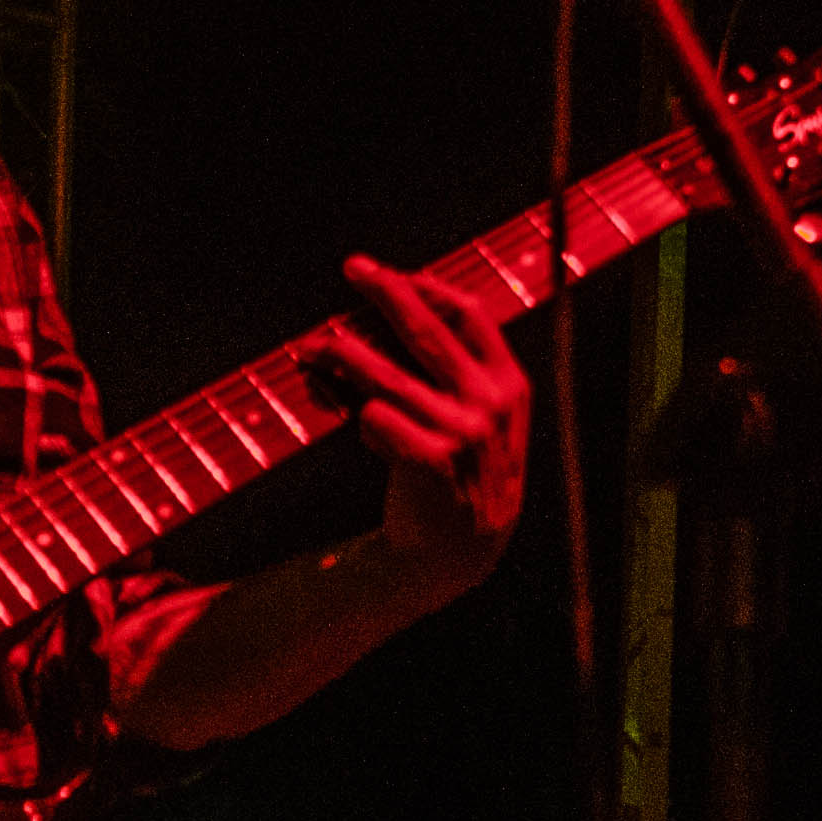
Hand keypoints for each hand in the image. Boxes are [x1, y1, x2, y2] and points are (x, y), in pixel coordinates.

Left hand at [334, 256, 531, 597]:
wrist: (459, 552)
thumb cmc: (461, 475)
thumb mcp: (483, 421)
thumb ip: (458, 374)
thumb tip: (396, 313)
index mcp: (510, 385)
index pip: (469, 314)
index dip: (428, 286)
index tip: (393, 273)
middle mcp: (490, 405)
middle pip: (427, 329)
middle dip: (385, 290)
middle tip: (352, 268)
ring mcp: (463, 434)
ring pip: (384, 373)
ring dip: (340, 354)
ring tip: (311, 348)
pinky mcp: (430, 463)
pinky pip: (374, 418)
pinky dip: (357, 417)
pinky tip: (360, 427)